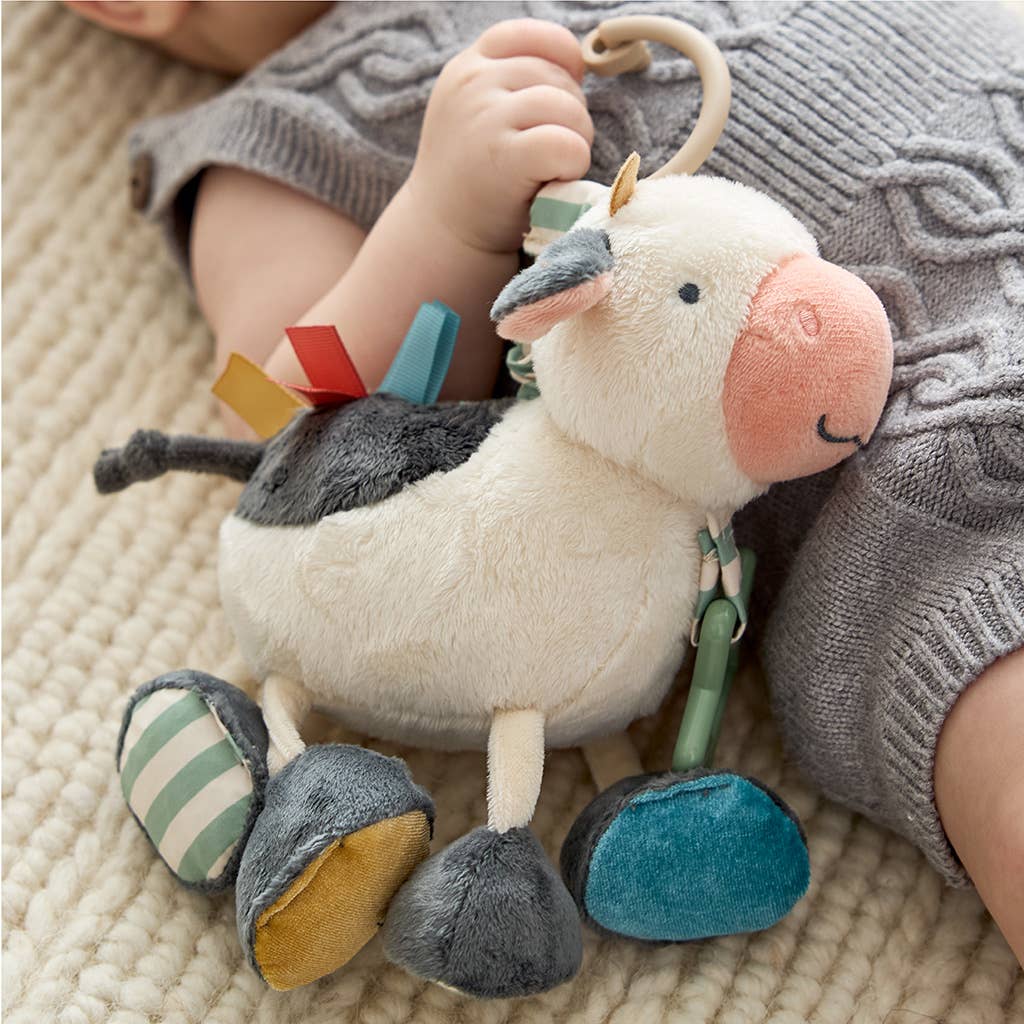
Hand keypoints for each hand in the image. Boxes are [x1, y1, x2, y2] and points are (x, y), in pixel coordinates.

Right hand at [408, 19, 593, 254]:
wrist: (442, 233)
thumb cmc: (474, 177)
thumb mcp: (477, 112)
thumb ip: (513, 82)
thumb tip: (579, 68)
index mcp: (468, 66)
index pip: (534, 36)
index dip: (563, 64)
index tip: (559, 100)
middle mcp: (473, 84)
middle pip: (558, 78)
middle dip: (571, 116)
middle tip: (550, 154)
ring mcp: (485, 118)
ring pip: (569, 109)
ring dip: (577, 141)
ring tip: (552, 168)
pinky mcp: (504, 157)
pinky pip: (567, 144)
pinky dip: (573, 164)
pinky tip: (554, 181)